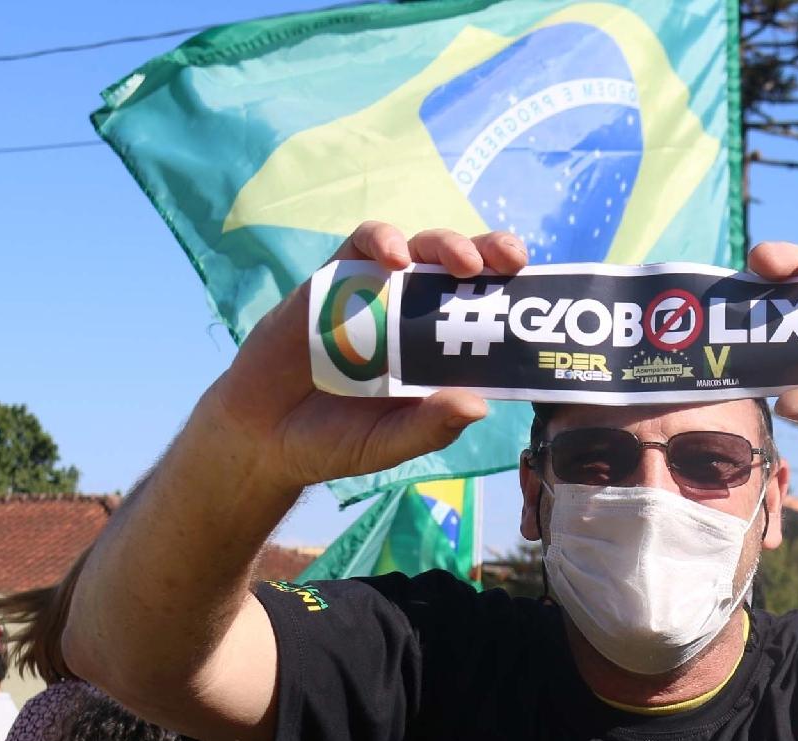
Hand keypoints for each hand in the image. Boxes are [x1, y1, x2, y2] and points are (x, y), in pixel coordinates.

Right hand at [201, 221, 527, 489]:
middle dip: (490, 254)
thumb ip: (429, 426)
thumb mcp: (387, 442)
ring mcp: (376, 292)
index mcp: (439, 352)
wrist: (262, 434)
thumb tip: (479, 406)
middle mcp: (414, 314)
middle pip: (461, 270)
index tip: (535, 291)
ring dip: (445, 244)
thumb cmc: (333, 440)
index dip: (512, 296)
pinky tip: (392, 258)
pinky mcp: (335, 278)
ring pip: (421, 248)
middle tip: (508, 260)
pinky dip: (382, 241)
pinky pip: (363, 245)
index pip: (485, 312)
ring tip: (460, 262)